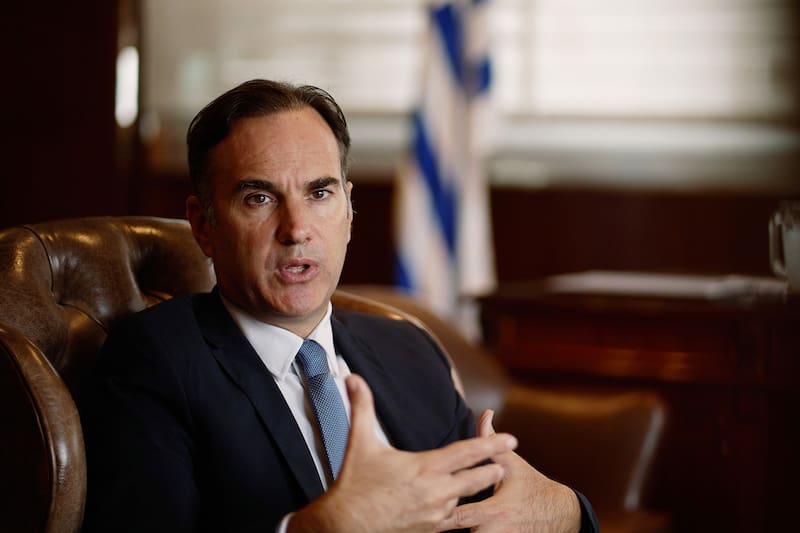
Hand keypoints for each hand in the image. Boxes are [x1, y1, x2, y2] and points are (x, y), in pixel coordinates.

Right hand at [288, 375, 517, 532]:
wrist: (344, 525)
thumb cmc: (354, 483)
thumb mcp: (360, 442)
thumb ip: (361, 406)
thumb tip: (353, 377)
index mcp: (425, 467)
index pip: (467, 453)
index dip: (491, 444)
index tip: (512, 439)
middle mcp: (436, 492)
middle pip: (477, 479)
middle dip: (493, 468)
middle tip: (508, 459)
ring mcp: (435, 513)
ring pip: (465, 499)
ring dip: (476, 489)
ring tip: (491, 479)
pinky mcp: (430, 529)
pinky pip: (457, 521)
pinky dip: (469, 514)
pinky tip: (477, 512)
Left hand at [438, 410, 581, 532]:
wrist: (560, 514)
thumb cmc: (532, 486)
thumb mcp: (512, 464)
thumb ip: (491, 442)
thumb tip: (485, 414)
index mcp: (495, 510)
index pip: (460, 516)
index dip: (442, 512)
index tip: (428, 503)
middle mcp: (495, 531)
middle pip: (459, 532)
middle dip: (446, 522)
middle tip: (432, 509)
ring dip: (459, 529)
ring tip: (441, 516)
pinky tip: (463, 525)